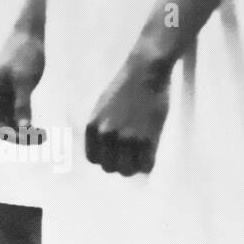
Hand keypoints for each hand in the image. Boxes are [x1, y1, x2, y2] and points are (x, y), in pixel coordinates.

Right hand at [0, 27, 46, 145]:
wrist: (28, 35)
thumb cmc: (25, 53)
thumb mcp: (24, 80)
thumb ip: (23, 104)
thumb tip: (24, 128)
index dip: (9, 136)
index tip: (29, 138)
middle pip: (0, 126)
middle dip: (19, 136)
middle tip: (42, 138)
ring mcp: (1, 95)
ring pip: (8, 123)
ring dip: (23, 132)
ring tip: (44, 136)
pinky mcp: (12, 93)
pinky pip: (15, 115)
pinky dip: (26, 124)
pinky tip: (40, 128)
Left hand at [84, 51, 171, 175]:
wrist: (145, 73)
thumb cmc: (124, 87)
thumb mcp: (101, 108)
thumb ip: (101, 129)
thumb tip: (105, 149)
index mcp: (92, 127)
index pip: (93, 158)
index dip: (106, 157)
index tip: (116, 154)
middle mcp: (106, 136)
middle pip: (110, 167)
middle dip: (120, 163)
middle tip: (131, 155)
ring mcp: (127, 139)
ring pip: (128, 170)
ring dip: (135, 166)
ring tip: (141, 155)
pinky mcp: (147, 139)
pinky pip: (146, 165)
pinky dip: (148, 163)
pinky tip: (151, 154)